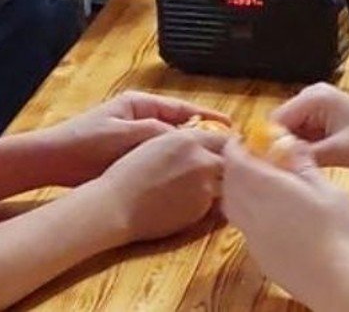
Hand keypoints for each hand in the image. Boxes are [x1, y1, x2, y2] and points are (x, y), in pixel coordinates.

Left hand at [43, 90, 229, 187]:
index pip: (184, 109)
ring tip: (212, 163)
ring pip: (171, 144)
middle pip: (181, 125)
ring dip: (188, 152)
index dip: (209, 117)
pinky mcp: (129, 155)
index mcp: (141, 104)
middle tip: (228, 149)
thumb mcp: (126, 134)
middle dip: (203, 136)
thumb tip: (190, 138)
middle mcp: (142, 117)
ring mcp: (135, 136)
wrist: (52, 161)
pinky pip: (159, 158)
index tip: (232, 127)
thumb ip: (158, 133)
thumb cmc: (86, 142)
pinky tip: (186, 176)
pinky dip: (172, 164)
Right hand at [97, 128, 225, 242]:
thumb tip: (204, 145)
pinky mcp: (201, 210)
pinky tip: (189, 202)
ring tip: (204, 188)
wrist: (116, 205)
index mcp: (189, 140)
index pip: (225, 139)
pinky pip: (214, 204)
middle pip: (232, 162)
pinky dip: (209, 203)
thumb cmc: (129, 174)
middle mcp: (202, 160)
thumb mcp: (157, 144)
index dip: (229, 147)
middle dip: (230, 166)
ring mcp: (204, 187)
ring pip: (226, 184)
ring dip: (221, 185)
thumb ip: (185, 142)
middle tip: (226, 172)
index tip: (230, 151)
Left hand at [222, 139, 348, 308]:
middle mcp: (252, 213)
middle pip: (229, 184)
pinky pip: (243, 227)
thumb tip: (290, 145)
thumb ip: (304, 167)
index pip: (235, 161)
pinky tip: (272, 214)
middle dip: (235, 167)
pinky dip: (247, 212)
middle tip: (254, 158)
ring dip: (238, 190)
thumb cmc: (339, 233)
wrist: (338, 285)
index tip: (245, 139)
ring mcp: (253, 238)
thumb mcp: (328, 190)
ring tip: (260, 183)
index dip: (235, 147)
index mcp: (266, 189)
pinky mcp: (260, 257)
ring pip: (231, 207)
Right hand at [272, 84, 348, 171]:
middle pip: (280, 127)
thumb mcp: (340, 151)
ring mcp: (316, 112)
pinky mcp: (322, 126)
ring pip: (290, 136)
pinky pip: (302, 140)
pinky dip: (302, 154)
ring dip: (291, 153)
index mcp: (314, 97)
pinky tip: (305, 170)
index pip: (276, 119)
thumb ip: (306, 154)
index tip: (269, 169)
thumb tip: (276, 162)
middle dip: (279, 149)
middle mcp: (311, 99)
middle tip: (281, 175)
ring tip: (293, 174)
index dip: (269, 143)